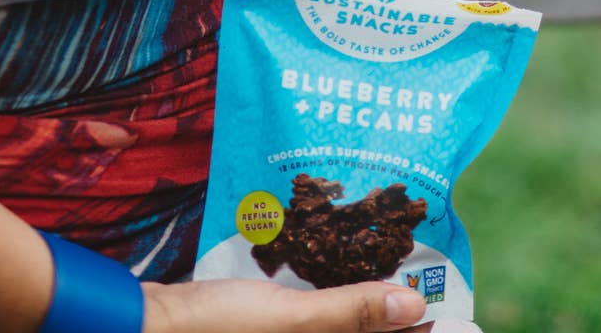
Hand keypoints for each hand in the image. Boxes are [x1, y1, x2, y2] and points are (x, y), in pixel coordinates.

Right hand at [142, 275, 424, 330]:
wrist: (149, 326)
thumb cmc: (217, 330)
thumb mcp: (291, 321)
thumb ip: (352, 314)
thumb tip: (415, 307)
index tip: (452, 315)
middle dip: (397, 319)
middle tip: (425, 284)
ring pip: (345, 331)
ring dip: (369, 308)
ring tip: (396, 273)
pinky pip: (320, 325)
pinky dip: (337, 306)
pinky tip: (343, 275)